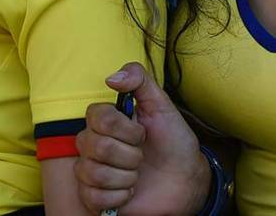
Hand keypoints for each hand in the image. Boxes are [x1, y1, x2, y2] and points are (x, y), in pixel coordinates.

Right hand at [74, 63, 209, 215]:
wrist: (185, 179)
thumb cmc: (172, 141)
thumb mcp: (162, 105)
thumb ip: (139, 80)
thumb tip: (112, 77)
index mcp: (104, 120)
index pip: (98, 117)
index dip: (126, 129)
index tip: (142, 133)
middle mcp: (92, 143)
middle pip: (98, 147)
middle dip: (131, 155)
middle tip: (142, 156)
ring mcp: (90, 170)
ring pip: (95, 173)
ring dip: (127, 177)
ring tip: (137, 175)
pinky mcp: (93, 197)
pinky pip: (93, 198)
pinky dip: (119, 197)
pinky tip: (129, 192)